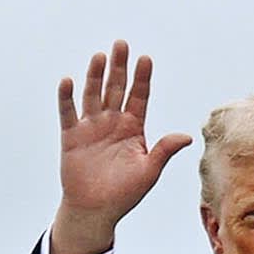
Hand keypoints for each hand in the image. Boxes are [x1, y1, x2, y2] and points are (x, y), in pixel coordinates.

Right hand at [50, 40, 192, 253]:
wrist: (96, 209)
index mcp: (133, 129)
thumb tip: (186, 136)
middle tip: (122, 44)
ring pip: (93, 95)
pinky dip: (67, 97)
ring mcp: (91, 127)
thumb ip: (163, 150)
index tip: (146, 58)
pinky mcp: (71, 135)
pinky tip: (69, 80)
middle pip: (116, 89)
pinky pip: (68, 112)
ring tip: (100, 56)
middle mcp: (112, 123)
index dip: (142, 79)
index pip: (139, 97)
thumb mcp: (148, 171)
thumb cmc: (125, 193)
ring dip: (95, 76)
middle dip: (119, 67)